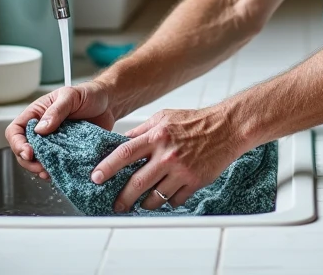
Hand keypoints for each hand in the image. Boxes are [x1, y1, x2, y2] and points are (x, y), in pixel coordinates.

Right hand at [4, 81, 117, 179]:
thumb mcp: (71, 96)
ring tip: (50, 172)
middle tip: (40, 167)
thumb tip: (40, 129)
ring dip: (40, 169)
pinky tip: (61, 172)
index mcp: (38, 114)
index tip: (28, 152)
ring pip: (38, 161)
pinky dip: (56, 171)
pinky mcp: (67, 152)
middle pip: (23, 150)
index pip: (16, 130)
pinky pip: (56, 164)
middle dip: (29, 162)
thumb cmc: (89, 94)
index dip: (17, 143)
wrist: (109, 104)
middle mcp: (43, 130)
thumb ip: (56, 111)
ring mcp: (54, 142)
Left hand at [91, 107, 242, 212]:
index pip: (124, 154)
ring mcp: (181, 170)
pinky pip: (174, 200)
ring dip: (144, 203)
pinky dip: (168, 201)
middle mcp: (167, 154)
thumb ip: (142, 131)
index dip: (107, 168)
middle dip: (122, 198)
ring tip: (141, 202)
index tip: (96, 178)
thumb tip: (120, 143)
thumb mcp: (163, 117)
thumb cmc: (194, 121)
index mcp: (157, 136)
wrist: (226, 127)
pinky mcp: (194, 181)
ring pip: (154, 197)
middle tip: (116, 204)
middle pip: (136, 183)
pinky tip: (167, 196)